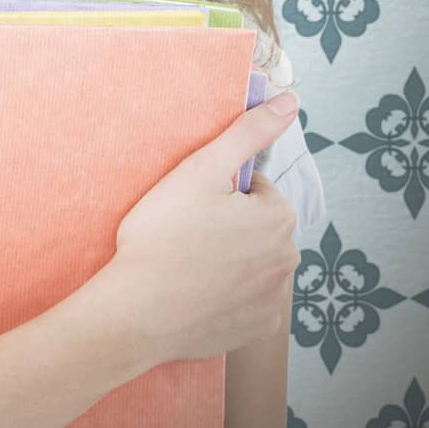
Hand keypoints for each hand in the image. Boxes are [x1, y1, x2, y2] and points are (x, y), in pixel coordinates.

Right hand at [102, 93, 302, 365]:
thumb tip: (291, 100)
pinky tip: (195, 291)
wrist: (137, 310)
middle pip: (256, 227)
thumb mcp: (201, 169)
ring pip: (252, 263)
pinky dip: (225, 295)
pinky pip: (245, 301)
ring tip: (185, 262)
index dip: (218, 192)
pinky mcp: (256, 328)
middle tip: (184, 231)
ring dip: (228, 259)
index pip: (254, 190)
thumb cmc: (163, 235)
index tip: (189, 205)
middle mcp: (287, 259)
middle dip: (228, 225)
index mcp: (278, 217)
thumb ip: (248, 132)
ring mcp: (273, 299)